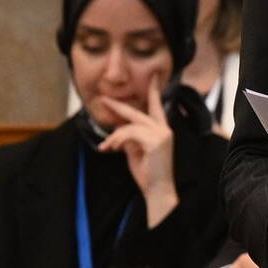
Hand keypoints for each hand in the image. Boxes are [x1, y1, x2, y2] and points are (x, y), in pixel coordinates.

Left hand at [101, 75, 177, 225]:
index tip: (153, 78)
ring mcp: (162, 134)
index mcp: (161, 131)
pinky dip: (118, 141)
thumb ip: (130, 138)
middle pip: (137, 113)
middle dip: (118, 107)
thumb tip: (118, 131)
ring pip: (130, 126)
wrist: (158, 190)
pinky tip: (113, 149)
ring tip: (107, 147)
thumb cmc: (148, 173)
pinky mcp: (156, 141)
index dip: (154, 92)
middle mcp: (164, 129)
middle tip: (104, 99)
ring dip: (115, 137)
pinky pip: (130, 134)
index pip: (156, 107)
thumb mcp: (136, 151)